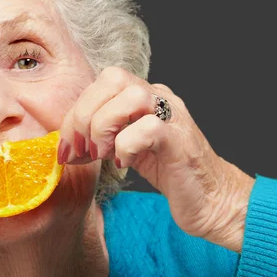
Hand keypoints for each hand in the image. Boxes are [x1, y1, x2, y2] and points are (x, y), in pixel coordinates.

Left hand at [57, 67, 254, 249]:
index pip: (100, 83)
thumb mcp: (125, 148)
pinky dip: (126, 146)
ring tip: (104, 154)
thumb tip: (64, 144)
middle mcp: (159, 98)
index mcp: (144, 96)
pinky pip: (148, 128)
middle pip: (113, 78)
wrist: (211, 199)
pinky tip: (125, 163)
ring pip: (131, 95)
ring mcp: (173, 116)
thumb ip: (100, 138)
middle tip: (82, 150)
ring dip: (105, 126)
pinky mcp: (180, 141)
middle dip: (85, 115)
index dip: (75, 113)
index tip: (66, 148)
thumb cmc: (169, 173)